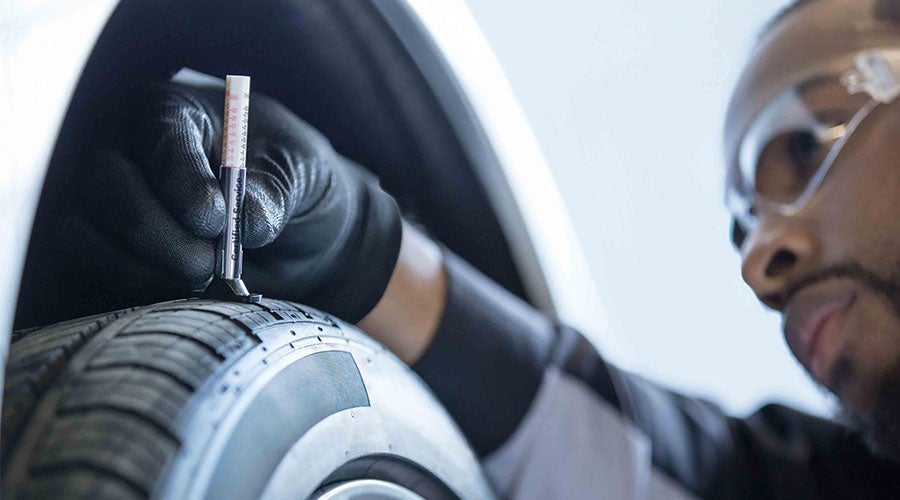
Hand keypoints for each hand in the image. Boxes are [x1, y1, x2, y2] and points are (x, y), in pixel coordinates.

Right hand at [25, 79, 400, 323]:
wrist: (293, 229)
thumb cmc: (293, 182)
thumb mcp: (306, 174)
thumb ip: (279, 190)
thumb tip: (250, 223)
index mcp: (178, 111)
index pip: (160, 134)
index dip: (181, 179)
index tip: (215, 220)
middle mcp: (128, 148)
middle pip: (106, 186)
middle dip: (157, 235)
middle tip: (208, 266)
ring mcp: (104, 201)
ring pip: (85, 234)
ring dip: (142, 270)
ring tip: (201, 282)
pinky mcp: (101, 248)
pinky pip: (90, 272)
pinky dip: (132, 290)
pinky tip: (180, 295)